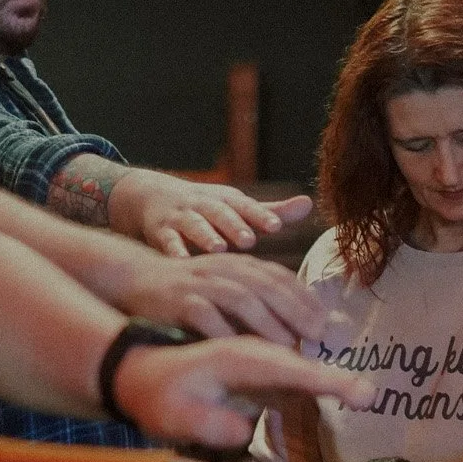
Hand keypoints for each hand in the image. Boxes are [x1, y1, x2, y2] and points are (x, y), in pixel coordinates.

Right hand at [111, 169, 312, 256]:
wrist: (153, 199)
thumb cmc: (208, 210)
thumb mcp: (237, 207)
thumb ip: (270, 210)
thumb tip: (309, 203)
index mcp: (228, 201)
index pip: (246, 207)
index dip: (259, 215)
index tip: (276, 226)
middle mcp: (206, 205)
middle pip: (221, 213)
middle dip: (234, 225)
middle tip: (249, 239)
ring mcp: (182, 217)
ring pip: (194, 224)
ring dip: (206, 235)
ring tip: (218, 248)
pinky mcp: (160, 231)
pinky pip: (166, 241)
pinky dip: (173, 250)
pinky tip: (182, 262)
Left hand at [111, 335, 372, 447]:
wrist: (139, 372)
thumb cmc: (157, 397)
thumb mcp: (172, 416)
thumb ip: (207, 423)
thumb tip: (243, 429)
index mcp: (236, 359)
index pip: (288, 369)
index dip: (323, 380)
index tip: (354, 391)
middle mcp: (251, 351)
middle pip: (302, 364)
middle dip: (336, 378)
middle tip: (370, 396)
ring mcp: (256, 357)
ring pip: (299, 365)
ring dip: (329, 376)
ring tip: (362, 394)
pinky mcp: (257, 369)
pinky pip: (291, 371)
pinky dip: (314, 379)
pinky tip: (336, 389)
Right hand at [115, 251, 324, 344]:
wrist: (136, 278)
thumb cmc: (192, 290)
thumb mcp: (229, 286)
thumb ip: (261, 301)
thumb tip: (302, 327)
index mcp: (241, 265)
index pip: (281, 277)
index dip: (306, 299)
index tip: (328, 324)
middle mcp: (225, 269)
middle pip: (267, 284)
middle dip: (295, 309)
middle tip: (316, 336)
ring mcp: (201, 283)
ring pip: (240, 297)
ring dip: (266, 322)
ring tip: (286, 347)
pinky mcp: (178, 300)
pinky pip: (204, 315)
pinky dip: (223, 332)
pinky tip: (240, 353)